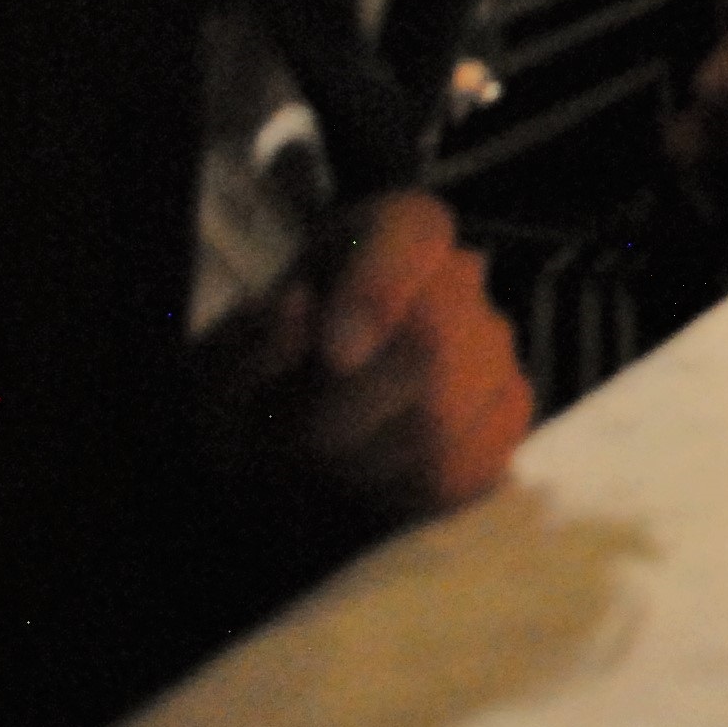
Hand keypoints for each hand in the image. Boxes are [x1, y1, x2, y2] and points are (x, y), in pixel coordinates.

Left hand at [197, 191, 531, 525]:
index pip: (413, 235)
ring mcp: (495, 346)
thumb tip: (298, 310)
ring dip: (364, 462)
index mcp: (386, 233)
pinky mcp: (507, 413)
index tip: (335, 356)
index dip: (379, 293)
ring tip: (323, 467)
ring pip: (444, 418)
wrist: (276, 445)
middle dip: (347, 411)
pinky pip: (469, 465)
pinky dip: (403, 493)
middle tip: (294, 443)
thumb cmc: (255, 388)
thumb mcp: (220, 362)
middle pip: (432, 343)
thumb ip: (249, 338)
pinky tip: (368, 485)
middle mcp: (458, 277)